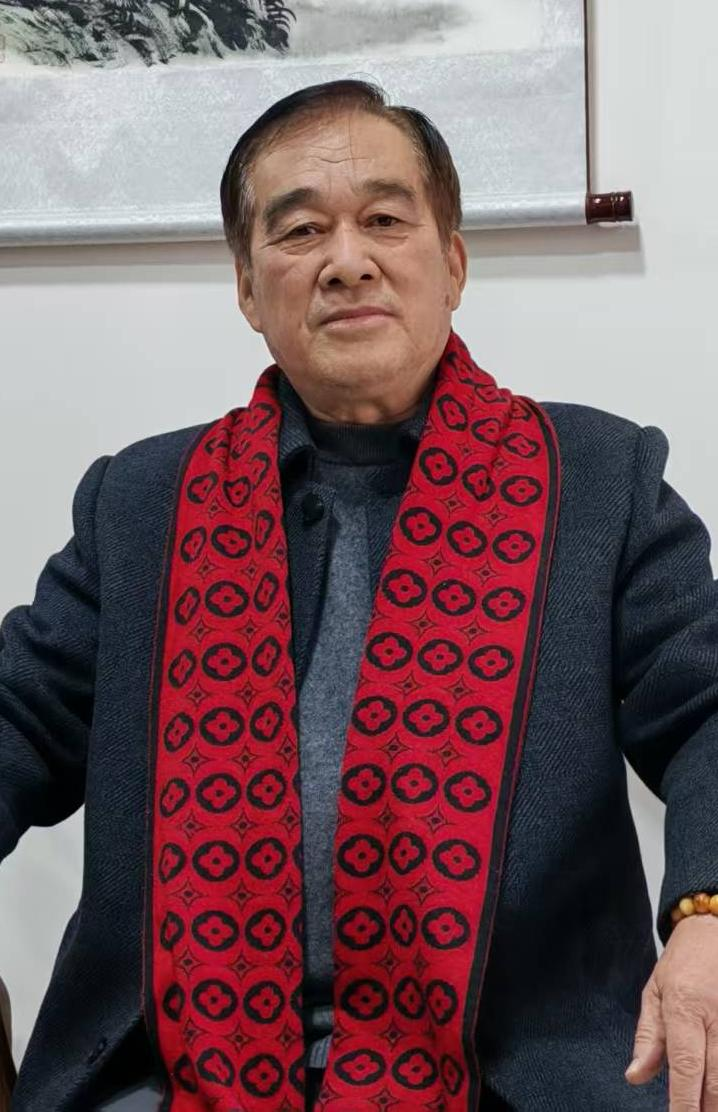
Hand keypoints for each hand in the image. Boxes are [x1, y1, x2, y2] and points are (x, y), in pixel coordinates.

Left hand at [625, 914, 717, 1108]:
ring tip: (706, 1107)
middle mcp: (717, 1016)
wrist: (715, 931)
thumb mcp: (654, 992)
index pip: (685, 1065)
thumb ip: (648, 1037)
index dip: (684, 1102)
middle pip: (717, 1080)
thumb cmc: (682, 964)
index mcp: (685, 1006)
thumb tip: (634, 1076)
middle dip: (707, 1108)